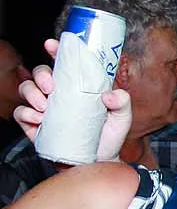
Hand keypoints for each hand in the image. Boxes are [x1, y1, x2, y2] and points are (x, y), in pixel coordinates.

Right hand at [15, 38, 132, 161]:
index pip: (64, 63)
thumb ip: (123, 102)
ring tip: (45, 107)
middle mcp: (59, 95)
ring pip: (27, 90)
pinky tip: (39, 120)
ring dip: (31, 93)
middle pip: (40, 73)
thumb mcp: (123, 117)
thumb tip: (110, 94)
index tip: (52, 45)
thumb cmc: (109, 137)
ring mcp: (45, 110)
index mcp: (78, 86)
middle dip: (41, 75)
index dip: (56, 50)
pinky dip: (26, 114)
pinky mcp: (35, 127)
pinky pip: (21, 114)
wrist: (99, 163)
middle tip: (52, 87)